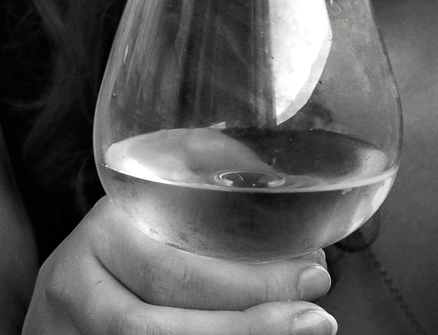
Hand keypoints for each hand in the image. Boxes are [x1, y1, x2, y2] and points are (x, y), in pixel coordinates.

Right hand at [22, 197, 336, 334]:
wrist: (76, 274)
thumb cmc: (138, 223)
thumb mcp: (163, 189)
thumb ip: (210, 169)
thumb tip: (285, 181)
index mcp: (105, 229)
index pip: (175, 270)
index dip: (250, 282)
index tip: (314, 274)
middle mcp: (79, 287)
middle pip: (162, 328)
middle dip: (250, 325)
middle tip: (316, 318)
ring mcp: (71, 333)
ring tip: (300, 332)